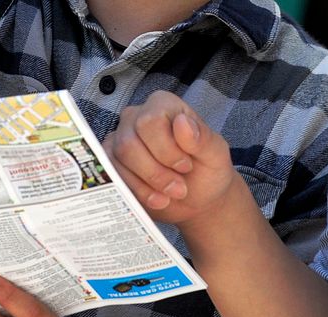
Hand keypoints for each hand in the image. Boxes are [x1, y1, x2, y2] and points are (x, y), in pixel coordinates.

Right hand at [104, 90, 241, 225]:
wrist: (198, 199)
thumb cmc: (207, 171)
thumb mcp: (215, 155)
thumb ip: (202, 138)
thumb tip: (182, 122)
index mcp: (163, 105)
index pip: (151, 121)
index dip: (167, 150)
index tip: (186, 166)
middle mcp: (137, 117)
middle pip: (129, 142)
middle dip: (156, 172)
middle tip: (179, 188)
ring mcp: (120, 139)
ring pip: (118, 160)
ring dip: (147, 184)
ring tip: (170, 194)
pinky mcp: (111, 162)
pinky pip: (112, 176)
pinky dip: (136, 192)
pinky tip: (156, 199)